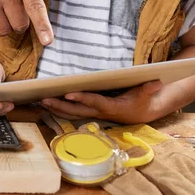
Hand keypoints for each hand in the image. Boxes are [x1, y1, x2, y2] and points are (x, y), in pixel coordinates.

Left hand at [40, 81, 162, 123]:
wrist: (141, 112)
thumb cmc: (143, 100)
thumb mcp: (148, 94)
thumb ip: (150, 88)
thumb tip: (156, 81)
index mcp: (112, 107)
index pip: (95, 102)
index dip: (82, 99)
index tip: (68, 94)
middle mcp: (99, 113)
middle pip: (76, 111)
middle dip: (60, 106)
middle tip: (44, 99)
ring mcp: (93, 113)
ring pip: (71, 113)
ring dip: (55, 108)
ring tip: (39, 101)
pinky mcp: (89, 112)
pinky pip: (70, 112)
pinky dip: (57, 109)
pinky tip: (45, 104)